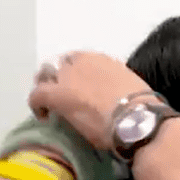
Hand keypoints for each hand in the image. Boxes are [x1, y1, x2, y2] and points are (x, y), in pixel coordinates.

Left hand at [29, 52, 151, 149]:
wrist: (136, 119)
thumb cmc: (142, 108)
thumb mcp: (131, 88)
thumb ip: (117, 86)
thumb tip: (116, 97)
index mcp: (102, 60)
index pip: (81, 60)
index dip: (76, 73)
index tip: (80, 85)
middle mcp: (81, 63)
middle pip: (60, 65)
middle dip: (57, 76)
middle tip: (59, 92)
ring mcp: (66, 77)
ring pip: (46, 75)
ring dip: (46, 86)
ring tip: (48, 102)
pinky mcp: (55, 95)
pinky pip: (37, 95)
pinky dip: (37, 105)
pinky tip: (42, 116)